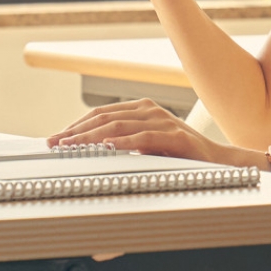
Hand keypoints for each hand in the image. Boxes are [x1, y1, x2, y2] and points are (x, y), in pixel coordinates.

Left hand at [47, 98, 239, 164]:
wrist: (216, 162)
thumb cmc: (180, 155)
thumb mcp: (146, 146)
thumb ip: (123, 144)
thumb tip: (88, 153)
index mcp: (142, 109)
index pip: (101, 113)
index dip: (76, 124)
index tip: (55, 138)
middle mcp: (151, 110)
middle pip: (105, 117)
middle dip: (76, 131)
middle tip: (54, 143)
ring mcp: (163, 121)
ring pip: (119, 125)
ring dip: (91, 136)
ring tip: (71, 146)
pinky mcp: (175, 136)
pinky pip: (143, 137)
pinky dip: (123, 141)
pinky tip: (107, 147)